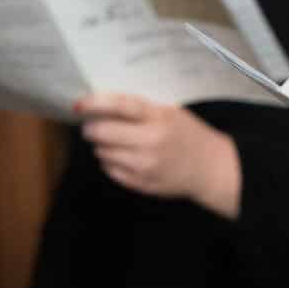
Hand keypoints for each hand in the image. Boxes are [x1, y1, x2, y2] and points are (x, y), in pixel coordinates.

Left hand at [76, 93, 240, 216]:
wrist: (209, 168)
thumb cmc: (189, 134)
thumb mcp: (171, 113)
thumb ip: (142, 110)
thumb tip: (102, 105)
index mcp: (160, 119)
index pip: (122, 107)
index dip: (96, 103)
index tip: (78, 104)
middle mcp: (150, 142)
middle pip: (103, 133)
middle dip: (92, 128)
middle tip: (92, 126)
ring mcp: (144, 165)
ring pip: (103, 153)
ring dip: (103, 146)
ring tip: (117, 142)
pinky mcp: (140, 184)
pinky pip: (110, 170)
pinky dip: (111, 162)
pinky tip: (125, 157)